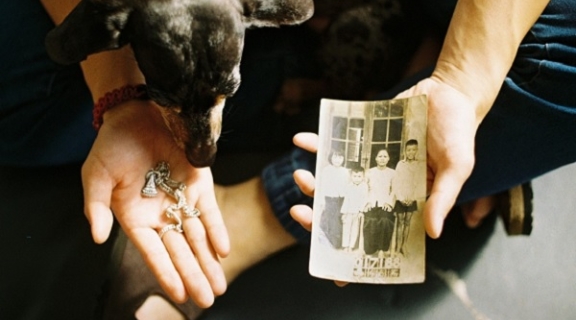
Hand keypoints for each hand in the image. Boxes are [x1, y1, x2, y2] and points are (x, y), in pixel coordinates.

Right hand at [81, 100, 229, 306]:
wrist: (136, 113)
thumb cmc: (112, 146)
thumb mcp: (96, 176)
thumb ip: (95, 207)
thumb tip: (96, 237)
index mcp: (136, 218)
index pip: (154, 252)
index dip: (166, 273)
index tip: (180, 295)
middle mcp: (161, 214)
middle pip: (180, 251)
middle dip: (194, 275)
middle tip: (208, 299)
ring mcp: (182, 199)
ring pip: (198, 237)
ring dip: (209, 262)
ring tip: (220, 286)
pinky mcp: (199, 183)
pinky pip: (209, 211)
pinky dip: (217, 229)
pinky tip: (224, 250)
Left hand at [292, 75, 480, 239]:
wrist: (448, 92)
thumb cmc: (457, 133)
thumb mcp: (457, 167)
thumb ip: (443, 198)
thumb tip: (433, 233)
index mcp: (404, 199)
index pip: (377, 231)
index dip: (356, 251)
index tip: (334, 272)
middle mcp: (382, 185)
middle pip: (348, 207)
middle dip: (321, 215)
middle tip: (300, 213)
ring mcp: (369, 162)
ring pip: (336, 178)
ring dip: (314, 180)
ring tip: (299, 176)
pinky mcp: (361, 139)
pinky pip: (335, 143)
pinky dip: (316, 141)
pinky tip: (300, 139)